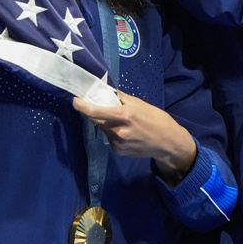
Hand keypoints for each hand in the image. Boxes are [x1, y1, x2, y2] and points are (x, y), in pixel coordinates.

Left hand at [73, 92, 197, 185]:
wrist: (167, 142)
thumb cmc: (156, 119)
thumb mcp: (140, 104)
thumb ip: (121, 98)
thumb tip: (105, 91)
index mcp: (124, 115)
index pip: (96, 111)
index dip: (82, 106)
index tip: (75, 101)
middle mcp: (118, 131)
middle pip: (97, 120)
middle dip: (98, 113)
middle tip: (106, 109)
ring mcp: (118, 143)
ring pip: (103, 129)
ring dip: (107, 124)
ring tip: (123, 123)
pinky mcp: (118, 151)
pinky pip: (109, 138)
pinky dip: (113, 133)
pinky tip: (126, 133)